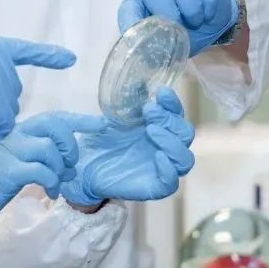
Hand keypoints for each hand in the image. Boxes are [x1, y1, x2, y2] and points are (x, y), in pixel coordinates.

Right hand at [0, 111, 106, 243]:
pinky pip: (42, 170)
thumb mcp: (12, 163)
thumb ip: (36, 156)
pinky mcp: (8, 171)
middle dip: (70, 146)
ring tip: (56, 184)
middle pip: (53, 126)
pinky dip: (52, 182)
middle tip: (69, 165)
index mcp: (14, 133)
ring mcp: (9, 152)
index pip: (51, 118)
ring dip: (60, 169)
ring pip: (50, 149)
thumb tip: (67, 161)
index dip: (79, 120)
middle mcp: (12, 136)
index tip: (100, 123)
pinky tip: (49, 191)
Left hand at [60, 87, 195, 205]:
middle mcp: (165, 148)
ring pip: (185, 159)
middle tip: (149, 111)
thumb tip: (139, 80)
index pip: (177, 115)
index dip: (173, 103)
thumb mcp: (113, 116)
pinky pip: (172, 182)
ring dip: (171, 142)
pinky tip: (157, 156)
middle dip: (170, 120)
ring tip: (151, 129)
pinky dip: (168, 169)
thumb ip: (128, 101)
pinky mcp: (155, 187)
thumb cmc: (101, 141)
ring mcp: (162, 168)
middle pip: (186, 134)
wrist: (82, 166)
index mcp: (159, 129)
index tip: (160, 92)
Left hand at [118, 0, 238, 55]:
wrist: (213, 19)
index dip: (131, 20)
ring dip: (190, 5)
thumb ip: (154, 52)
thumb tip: (142, 68)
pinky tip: (209, 12)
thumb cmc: (185, 31)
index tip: (140, 35)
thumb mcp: (169, 45)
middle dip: (168, 10)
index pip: (129, 7)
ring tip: (197, 21)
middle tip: (180, 27)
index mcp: (142, 2)